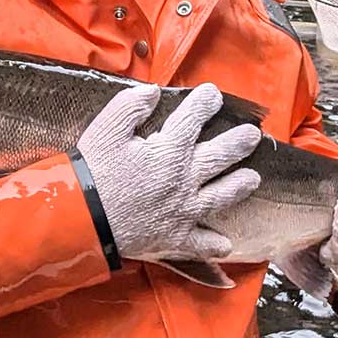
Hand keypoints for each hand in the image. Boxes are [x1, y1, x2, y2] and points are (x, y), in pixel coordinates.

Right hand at [76, 83, 261, 261]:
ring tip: (253, 178)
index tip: (213, 94)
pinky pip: (200, 244)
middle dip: (238, 143)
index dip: (205, 102)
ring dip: (238, 186)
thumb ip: (131, 105)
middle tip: (252, 135)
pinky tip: (225, 244)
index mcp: (169, 150)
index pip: (193, 119)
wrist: (84, 220)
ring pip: (220, 196)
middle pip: (218, 157)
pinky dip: (214, 245)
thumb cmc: (93, 172)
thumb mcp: (106, 129)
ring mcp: (183, 211)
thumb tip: (153, 92)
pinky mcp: (174, 238)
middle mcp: (184, 180)